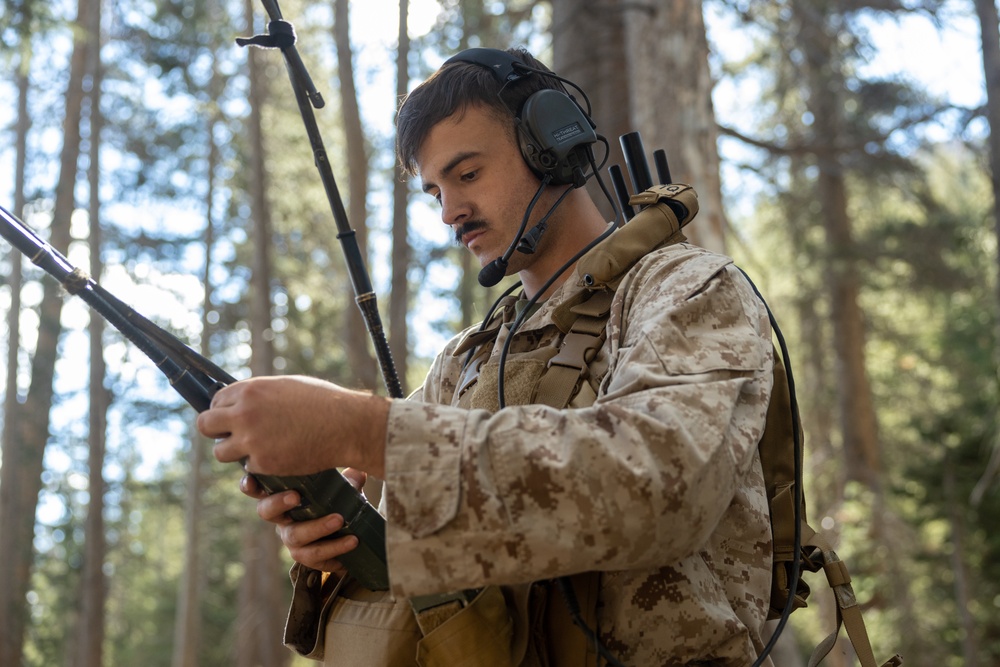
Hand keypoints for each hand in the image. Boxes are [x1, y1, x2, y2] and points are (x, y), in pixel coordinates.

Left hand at [197, 375, 388, 477]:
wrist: (345, 424)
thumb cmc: (322, 401)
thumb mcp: (285, 386)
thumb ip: (258, 394)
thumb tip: (242, 400)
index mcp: (250, 390)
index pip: (215, 402)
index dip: (224, 412)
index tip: (234, 419)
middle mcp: (244, 413)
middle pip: (206, 426)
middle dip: (218, 432)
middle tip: (234, 436)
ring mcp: (252, 440)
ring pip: (221, 452)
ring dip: (235, 452)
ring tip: (256, 449)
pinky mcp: (263, 463)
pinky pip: (249, 467)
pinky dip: (261, 465)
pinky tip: (279, 456)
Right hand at [242, 468, 369, 573]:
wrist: (353, 533)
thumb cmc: (338, 502)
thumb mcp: (343, 486)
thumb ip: (348, 479)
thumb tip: (357, 473)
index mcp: (283, 496)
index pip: (257, 488)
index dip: (249, 485)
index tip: (252, 480)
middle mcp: (281, 519)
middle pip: (267, 512)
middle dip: (278, 503)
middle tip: (296, 497)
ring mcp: (292, 540)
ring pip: (295, 537)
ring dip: (317, 527)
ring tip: (340, 519)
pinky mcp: (308, 557)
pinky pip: (316, 557)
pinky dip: (335, 549)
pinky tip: (352, 541)